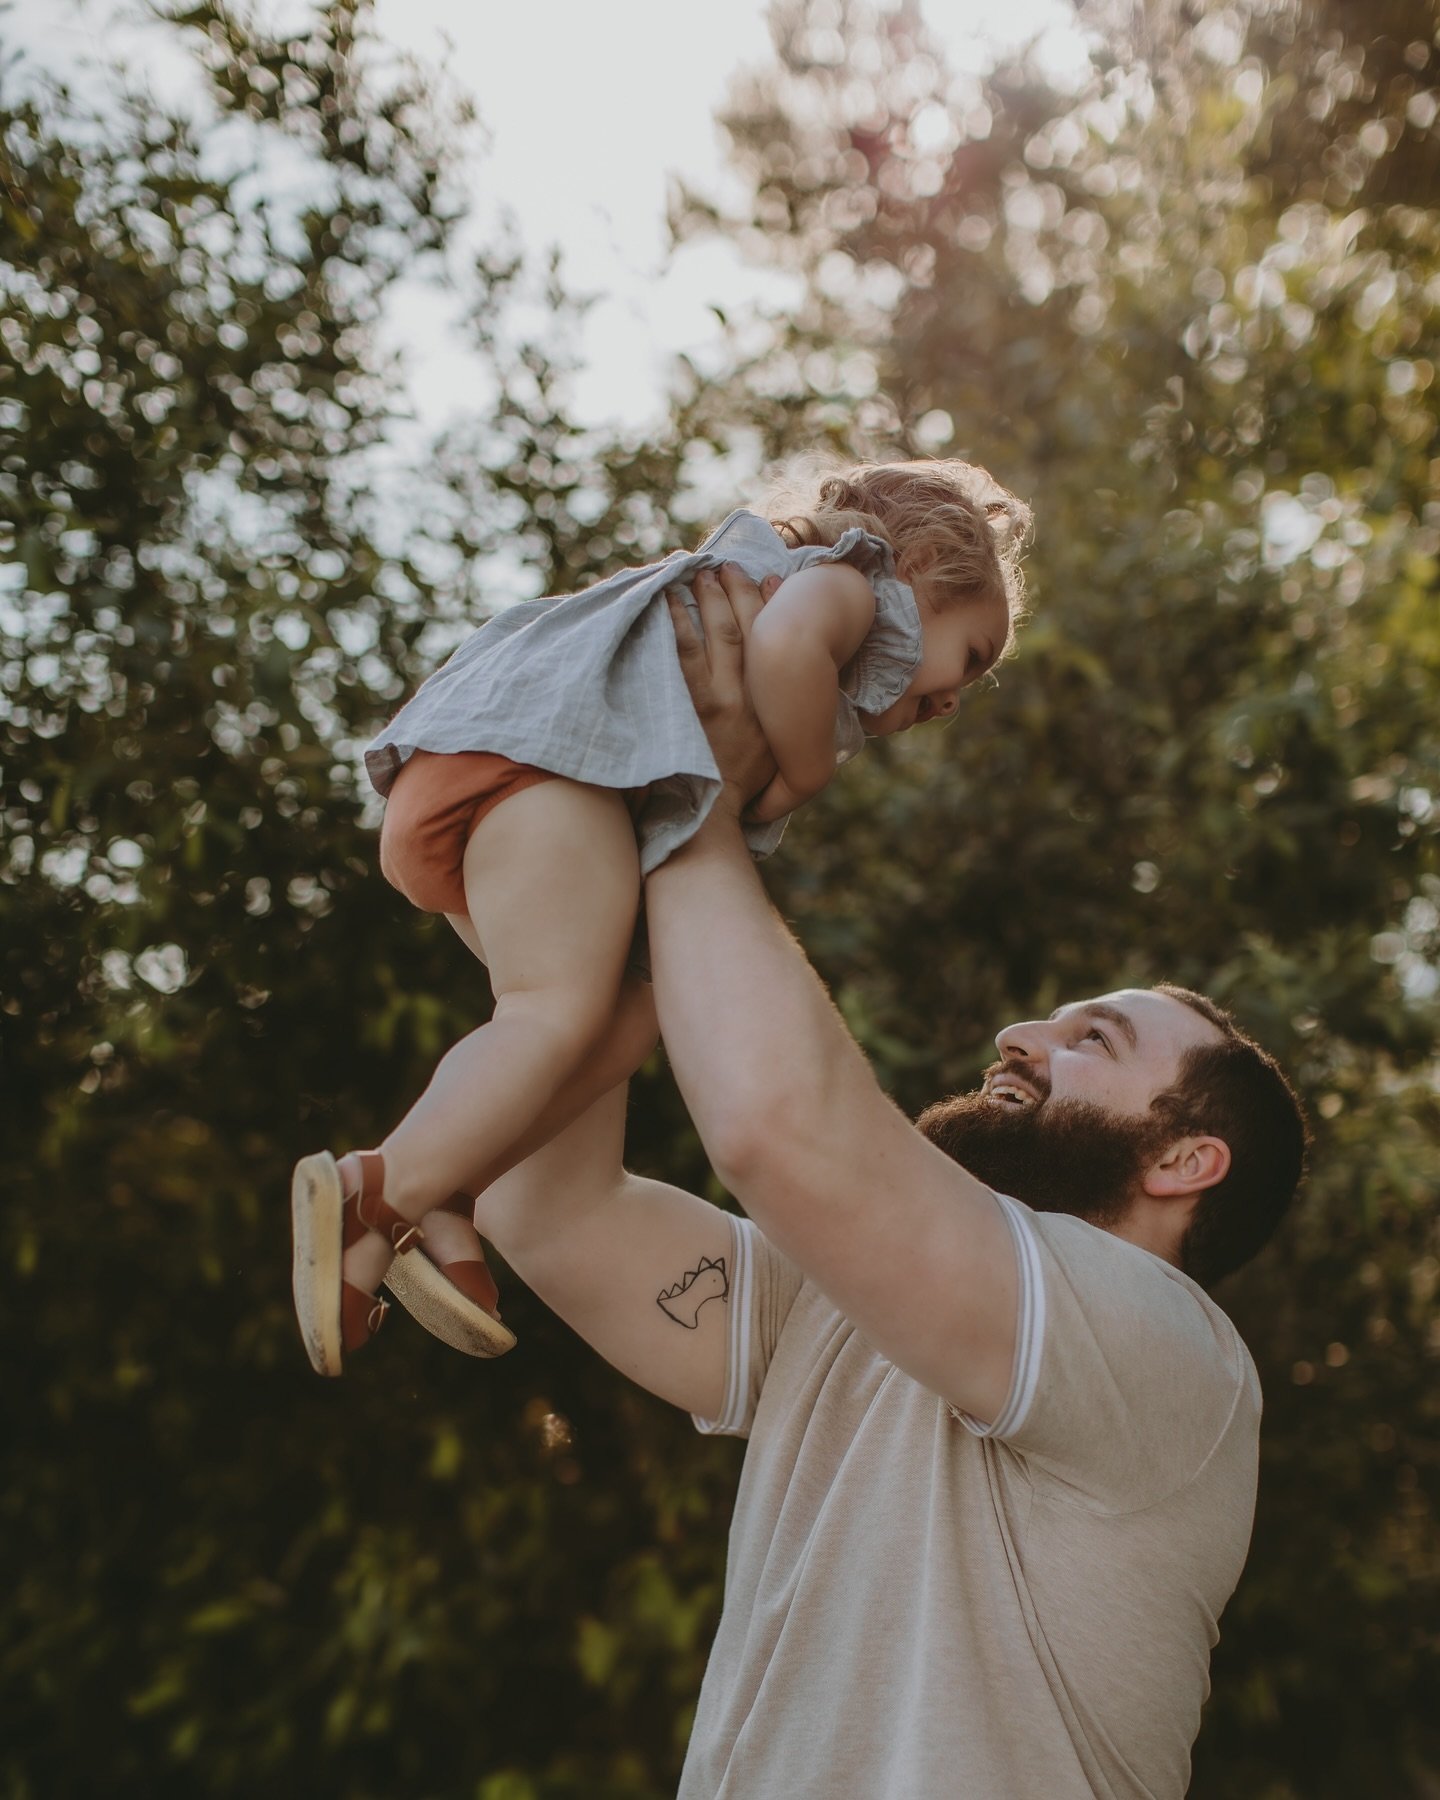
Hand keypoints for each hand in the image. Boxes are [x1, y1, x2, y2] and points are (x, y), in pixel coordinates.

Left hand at [668, 563, 779, 815]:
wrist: (715, 813)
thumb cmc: (744, 783)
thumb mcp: (775, 750)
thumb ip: (777, 716)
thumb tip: (785, 689)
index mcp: (770, 701)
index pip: (771, 642)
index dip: (767, 604)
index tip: (764, 577)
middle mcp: (747, 695)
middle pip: (740, 630)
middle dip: (730, 592)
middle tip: (719, 565)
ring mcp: (716, 700)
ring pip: (710, 637)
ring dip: (701, 601)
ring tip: (691, 573)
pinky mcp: (689, 709)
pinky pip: (680, 659)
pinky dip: (674, 628)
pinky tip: (664, 605)